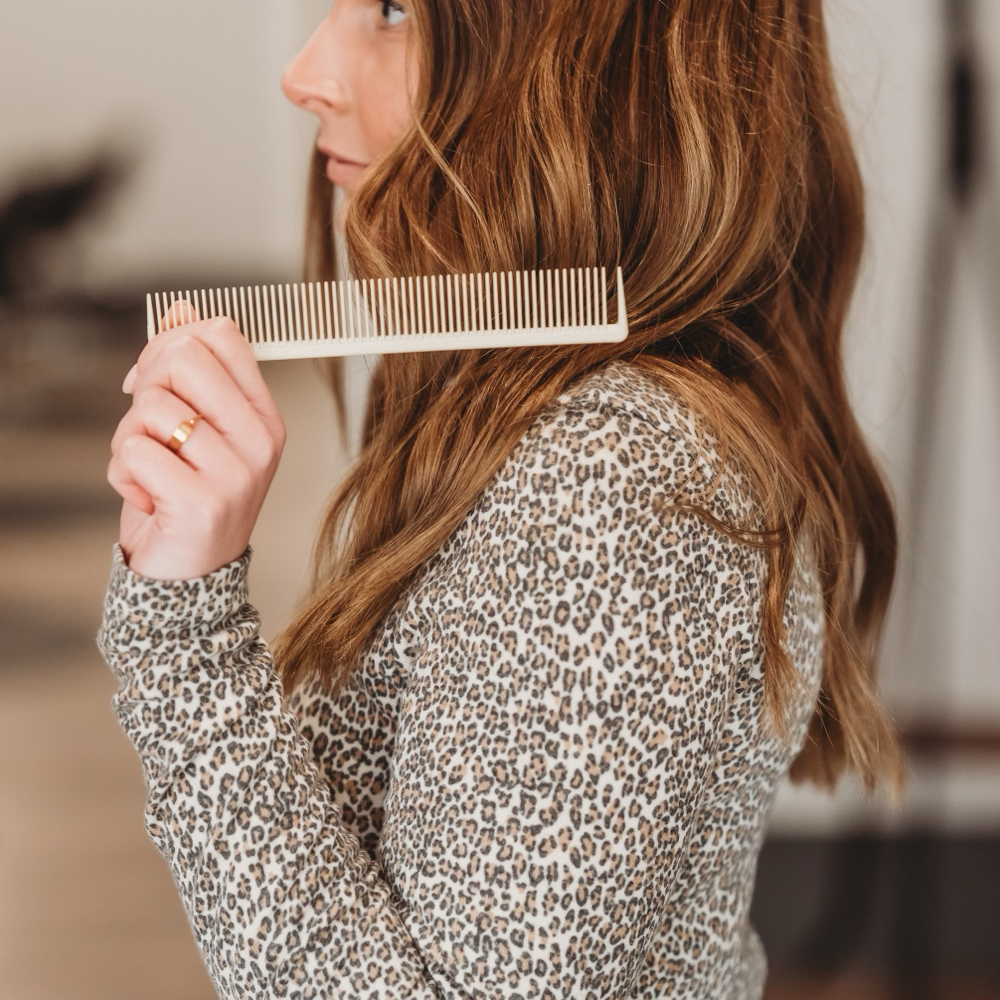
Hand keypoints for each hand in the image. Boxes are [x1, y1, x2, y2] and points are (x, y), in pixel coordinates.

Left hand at [108, 306, 285, 579]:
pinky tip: (147, 496)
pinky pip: (132, 452)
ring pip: (149, 406)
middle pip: (182, 358)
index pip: (222, 336)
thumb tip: (182, 312)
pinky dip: (122, 475)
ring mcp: (237, 473)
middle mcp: (260, 442)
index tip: (159, 381)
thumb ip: (190, 373)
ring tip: (151, 470)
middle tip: (151, 429)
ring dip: (127, 438)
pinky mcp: (201, 502)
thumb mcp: (196, 429)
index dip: (173, 345)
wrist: (189, 576)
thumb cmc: (189, 497)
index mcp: (264, 417)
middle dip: (145, 387)